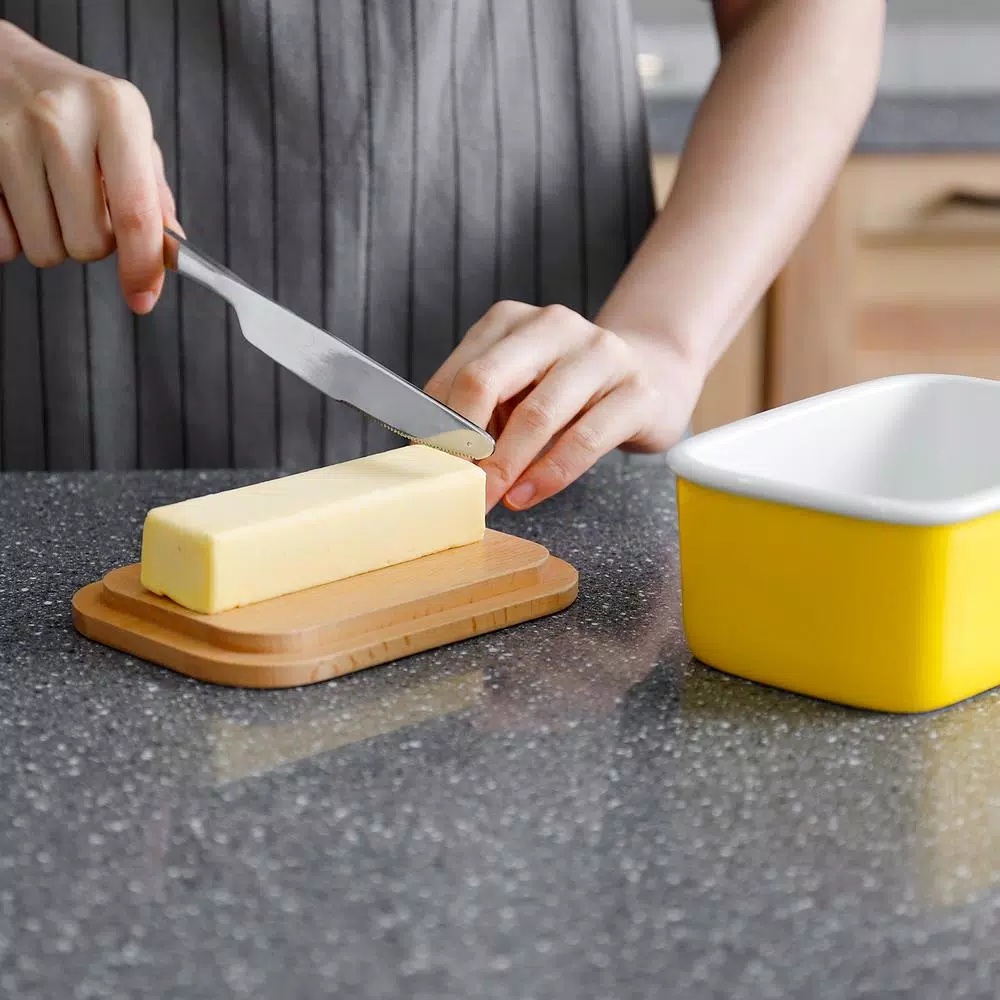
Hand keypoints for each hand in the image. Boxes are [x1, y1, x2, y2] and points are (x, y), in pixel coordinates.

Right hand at [0, 20, 176, 312]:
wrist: (2, 63)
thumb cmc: (77, 109)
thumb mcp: (128, 136)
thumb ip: (153, 198)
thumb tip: (170, 257)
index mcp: (116, 111)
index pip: (135, 215)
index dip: (142, 267)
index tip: (143, 298)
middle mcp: (59, 117)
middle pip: (88, 244)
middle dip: (91, 242)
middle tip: (83, 207)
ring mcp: (5, 133)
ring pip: (45, 249)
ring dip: (53, 240)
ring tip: (49, 197)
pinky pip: (2, 243)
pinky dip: (14, 235)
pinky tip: (17, 196)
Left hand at [425, 301, 703, 510]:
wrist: (652, 374)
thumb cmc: (567, 390)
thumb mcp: (517, 388)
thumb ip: (478, 410)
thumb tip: (432, 456)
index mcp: (510, 321)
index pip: (458, 373)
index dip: (438, 426)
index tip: (430, 468)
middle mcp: (554, 325)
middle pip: (487, 380)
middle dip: (464, 444)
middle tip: (456, 488)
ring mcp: (600, 353)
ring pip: (537, 414)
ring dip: (505, 466)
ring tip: (492, 498)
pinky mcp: (637, 390)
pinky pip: (585, 439)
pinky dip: (550, 474)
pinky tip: (527, 493)